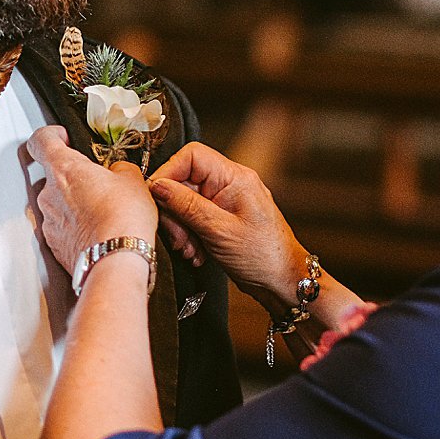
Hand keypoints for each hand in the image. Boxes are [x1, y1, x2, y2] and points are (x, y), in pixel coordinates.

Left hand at [26, 125, 158, 277]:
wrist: (115, 261)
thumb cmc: (122, 218)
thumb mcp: (132, 179)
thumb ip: (119, 168)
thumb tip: (117, 172)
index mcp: (64, 168)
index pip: (41, 140)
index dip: (50, 135)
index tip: (62, 137)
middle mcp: (49, 194)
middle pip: (52, 175)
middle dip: (73, 178)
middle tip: (97, 183)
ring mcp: (49, 221)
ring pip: (57, 204)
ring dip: (74, 204)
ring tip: (101, 212)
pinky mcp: (54, 245)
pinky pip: (61, 228)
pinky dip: (75, 227)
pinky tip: (96, 231)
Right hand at [149, 142, 309, 315]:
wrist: (283, 281)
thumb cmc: (264, 256)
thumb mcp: (219, 230)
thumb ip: (187, 205)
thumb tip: (158, 186)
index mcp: (234, 177)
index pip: (191, 156)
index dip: (168, 173)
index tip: (156, 197)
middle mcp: (229, 184)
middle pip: (183, 181)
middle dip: (174, 211)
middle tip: (177, 237)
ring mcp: (224, 202)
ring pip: (184, 202)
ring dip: (181, 228)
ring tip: (189, 250)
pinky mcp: (220, 219)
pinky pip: (193, 218)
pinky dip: (189, 236)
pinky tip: (196, 253)